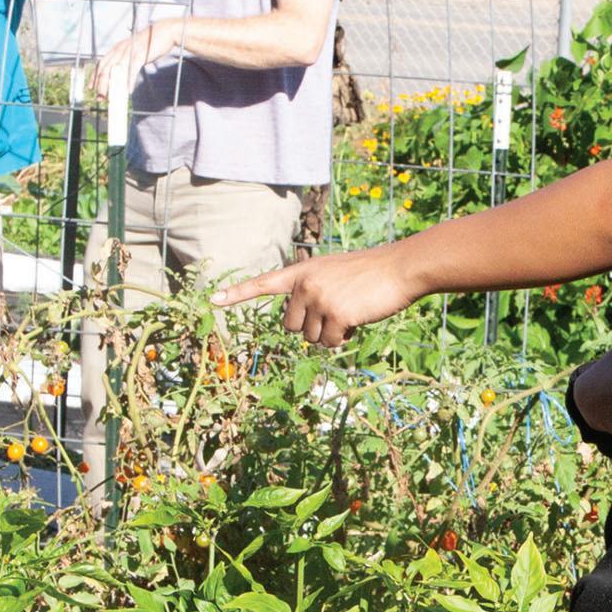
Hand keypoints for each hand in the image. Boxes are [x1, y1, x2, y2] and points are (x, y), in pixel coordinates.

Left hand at [91, 20, 180, 104]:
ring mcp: (128, 52)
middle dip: (100, 85)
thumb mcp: (133, 52)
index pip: (101, 63)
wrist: (163, 32)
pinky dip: (128, 81)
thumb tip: (122, 76)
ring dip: (111, 86)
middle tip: (99, 98)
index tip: (91, 87)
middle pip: (105, 69)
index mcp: (117, 48)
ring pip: (114, 71)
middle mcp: (119, 49)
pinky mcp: (139, 55)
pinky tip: (128, 91)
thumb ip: (126, 61)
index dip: (95, 76)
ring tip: (109, 98)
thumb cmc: (150, 44)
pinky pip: (131, 70)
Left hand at [212, 244, 421, 347]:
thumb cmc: (371, 274)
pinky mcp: (336, 314)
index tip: (214, 300)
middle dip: (312, 327)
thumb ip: (313, 292)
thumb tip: (304, 328)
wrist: (398, 269)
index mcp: (302, 273)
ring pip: (311, 338)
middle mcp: (305, 285)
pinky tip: (358, 318)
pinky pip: (330, 342)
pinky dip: (344, 338)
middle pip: (292, 327)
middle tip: (337, 310)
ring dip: (330, 333)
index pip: (264, 283)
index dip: (238, 294)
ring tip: (351, 310)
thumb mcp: (334, 275)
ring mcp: (319, 299)